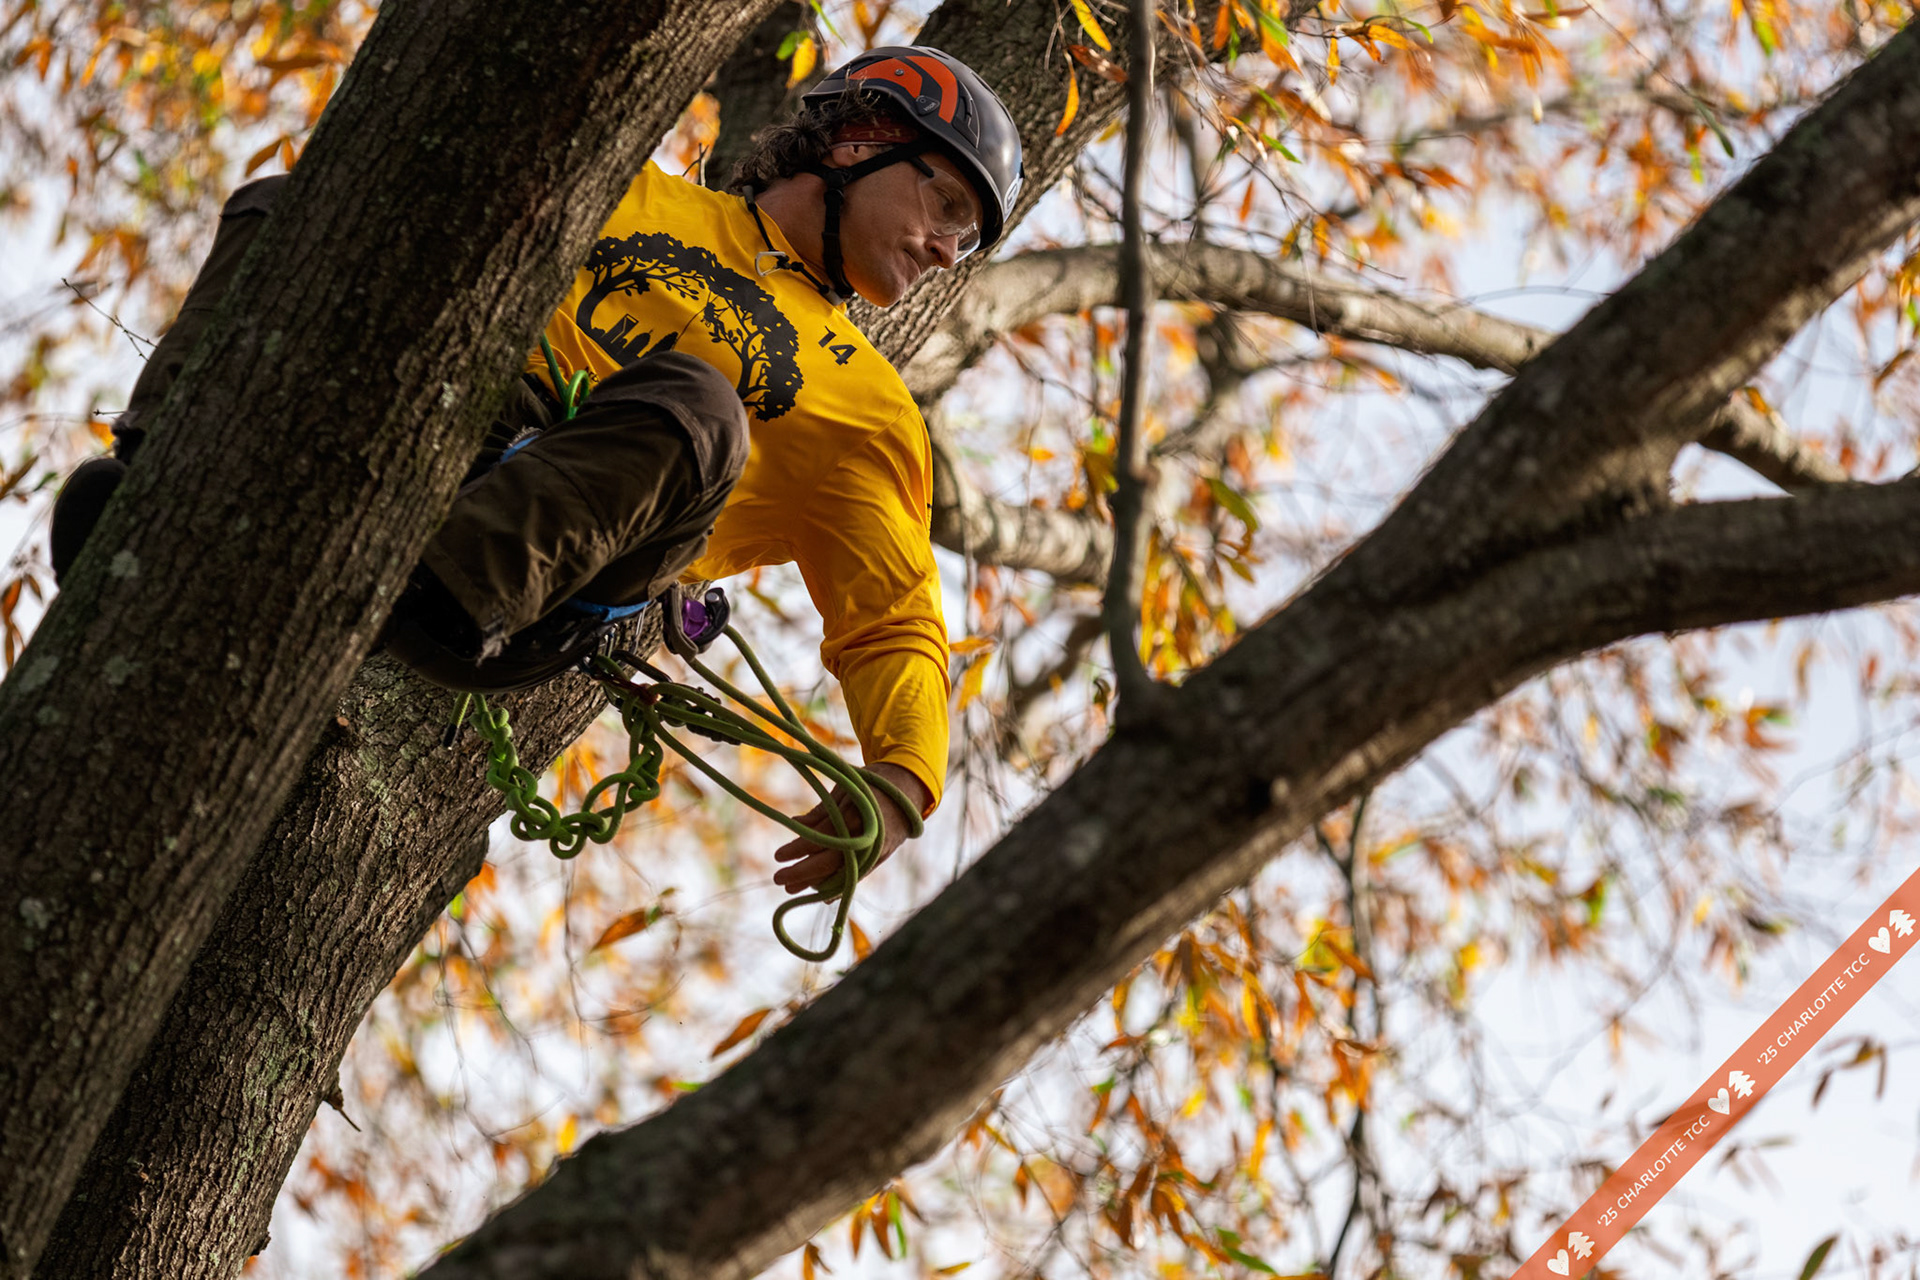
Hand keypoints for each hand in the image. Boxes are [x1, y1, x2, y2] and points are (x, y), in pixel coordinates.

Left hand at [772, 762, 930, 895]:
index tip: (778, 856)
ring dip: (816, 884)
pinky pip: (855, 877)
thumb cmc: (872, 784)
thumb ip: (822, 810)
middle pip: (829, 862)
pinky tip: (821, 894)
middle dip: (802, 873)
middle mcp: (866, 837)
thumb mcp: (845, 789)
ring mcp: (875, 851)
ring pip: (842, 874)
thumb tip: (795, 825)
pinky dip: (837, 886)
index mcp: (855, 814)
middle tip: (779, 879)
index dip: (797, 849)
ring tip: (795, 887)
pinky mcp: (879, 859)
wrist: (909, 792)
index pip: (821, 838)